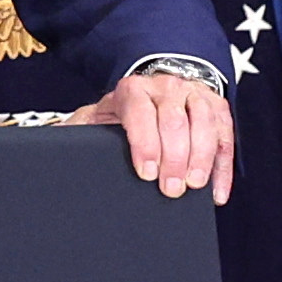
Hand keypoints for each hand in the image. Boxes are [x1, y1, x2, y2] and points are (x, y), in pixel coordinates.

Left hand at [68, 70, 234, 203]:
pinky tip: (216, 193)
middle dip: (174, 157)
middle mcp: (166, 87)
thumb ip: (78, 130)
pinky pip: (226, 138)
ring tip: (194, 186)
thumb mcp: (98, 116)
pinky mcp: (218, 110)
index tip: (146, 172)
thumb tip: (55, 144)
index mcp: (133, 90)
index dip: (145, 142)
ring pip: (205, 123)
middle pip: (175, 120)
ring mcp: (195, 96)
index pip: (140, 112)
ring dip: (201, 157)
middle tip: (171, 189)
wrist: (155, 87)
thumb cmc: (124, 112)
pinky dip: (223, 167)